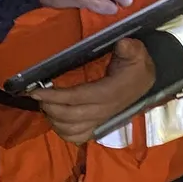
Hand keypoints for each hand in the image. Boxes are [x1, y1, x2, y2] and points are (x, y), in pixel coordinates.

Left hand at [30, 38, 155, 143]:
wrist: (146, 81)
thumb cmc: (136, 65)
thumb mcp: (136, 51)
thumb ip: (129, 48)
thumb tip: (121, 44)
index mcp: (110, 92)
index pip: (78, 97)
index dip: (56, 96)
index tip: (36, 91)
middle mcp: (104, 109)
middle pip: (70, 116)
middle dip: (49, 106)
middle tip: (37, 95)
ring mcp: (101, 120)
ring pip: (72, 129)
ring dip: (54, 120)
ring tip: (45, 105)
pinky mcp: (99, 125)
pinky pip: (78, 137)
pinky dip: (63, 133)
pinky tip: (56, 121)